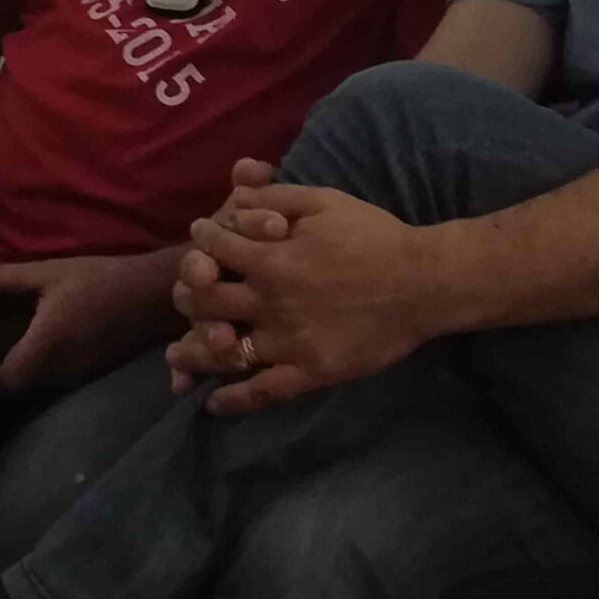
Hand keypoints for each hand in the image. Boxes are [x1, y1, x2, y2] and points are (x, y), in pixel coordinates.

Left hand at [0, 250, 181, 395]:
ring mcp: (76, 375)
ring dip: (12, 376)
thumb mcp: (48, 272)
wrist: (151, 294)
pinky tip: (27, 348)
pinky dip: (32, 372)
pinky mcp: (88, 373)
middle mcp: (60, 368)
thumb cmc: (99, 278)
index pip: (4, 378)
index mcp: (47, 343)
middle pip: (15, 388)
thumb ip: (3, 278)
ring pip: (33, 387)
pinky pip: (50, 381)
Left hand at [163, 175, 451, 417]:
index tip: (201, 237)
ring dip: (194, 352)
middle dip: (187, 294)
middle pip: (204, 303)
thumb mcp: (323, 202)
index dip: (202, 239)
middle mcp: (269, 304)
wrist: (423, 282)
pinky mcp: (310, 372)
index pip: (214, 249)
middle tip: (183, 294)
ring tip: (176, 355)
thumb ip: (274, 197)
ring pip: (224, 352)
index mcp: (270, 260)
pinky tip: (215, 403)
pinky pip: (263, 392)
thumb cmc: (374, 236)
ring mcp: (287, 342)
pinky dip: (235, 400)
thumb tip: (233, 196)